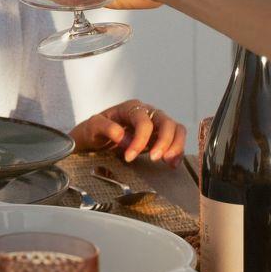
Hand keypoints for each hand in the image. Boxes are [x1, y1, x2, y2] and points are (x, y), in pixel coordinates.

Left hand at [71, 101, 186, 164]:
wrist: (93, 139)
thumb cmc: (93, 131)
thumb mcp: (92, 127)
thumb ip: (106, 128)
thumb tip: (123, 136)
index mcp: (130, 108)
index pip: (143, 121)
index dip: (140, 139)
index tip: (129, 157)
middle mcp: (147, 112)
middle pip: (165, 122)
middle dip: (164, 141)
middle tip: (155, 159)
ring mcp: (155, 123)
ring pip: (176, 129)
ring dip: (175, 145)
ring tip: (168, 162)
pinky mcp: (159, 136)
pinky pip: (176, 139)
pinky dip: (178, 150)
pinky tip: (172, 164)